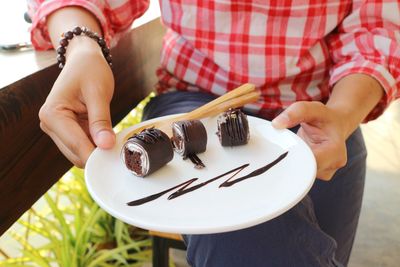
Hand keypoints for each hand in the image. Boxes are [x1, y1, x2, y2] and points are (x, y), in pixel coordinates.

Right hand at [39, 42, 114, 167]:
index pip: (75, 145)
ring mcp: (57, 129)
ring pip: (79, 153)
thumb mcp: (98, 93)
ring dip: (97, 150)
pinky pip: (83, 145)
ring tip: (115, 138)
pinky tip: (108, 136)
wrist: (84, 59)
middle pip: (76, 154)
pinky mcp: (67, 130)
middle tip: (120, 148)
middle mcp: (50, 124)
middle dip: (97, 154)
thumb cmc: (90, 70)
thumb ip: (101, 121)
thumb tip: (106, 145)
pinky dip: (96, 145)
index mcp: (52, 114)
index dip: (97, 154)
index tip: (116, 158)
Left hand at [272, 101, 348, 180]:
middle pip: (305, 170)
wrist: (336, 125)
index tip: (284, 147)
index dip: (293, 156)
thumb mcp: (312, 109)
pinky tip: (296, 154)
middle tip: (285, 147)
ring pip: (302, 174)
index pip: (309, 161)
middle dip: (292, 160)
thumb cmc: (324, 117)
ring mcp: (327, 172)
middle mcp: (334, 164)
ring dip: (294, 162)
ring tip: (294, 148)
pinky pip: (303, 174)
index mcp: (335, 151)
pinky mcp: (320, 175)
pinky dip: (296, 165)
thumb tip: (276, 124)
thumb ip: (295, 112)